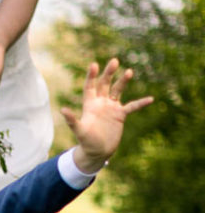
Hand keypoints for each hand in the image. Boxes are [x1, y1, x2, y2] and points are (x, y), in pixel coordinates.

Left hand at [61, 58, 152, 173]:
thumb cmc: (86, 142)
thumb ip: (72, 120)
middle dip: (109, 73)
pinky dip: (140, 103)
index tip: (94, 65)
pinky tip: (150, 99)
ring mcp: (111, 108)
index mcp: (89, 104)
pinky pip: (132, 107)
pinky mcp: (120, 115)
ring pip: (117, 91)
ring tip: (129, 71)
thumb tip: (62, 110)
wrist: (98, 151)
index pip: (90, 86)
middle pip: (105, 84)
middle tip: (114, 61)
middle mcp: (100, 103)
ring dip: (123, 82)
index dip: (91, 76)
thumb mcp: (79, 131)